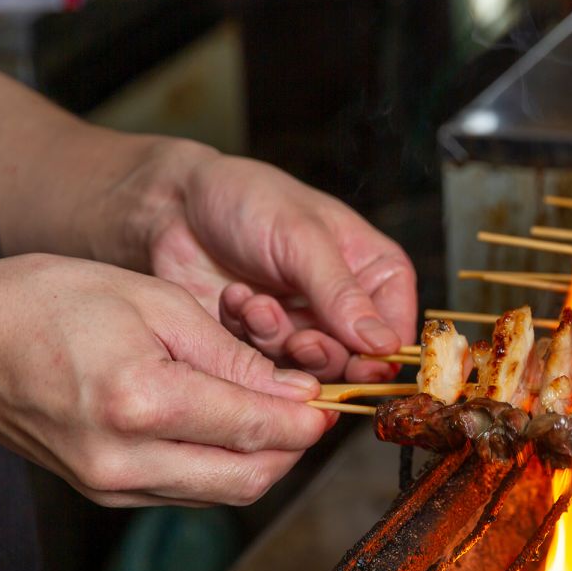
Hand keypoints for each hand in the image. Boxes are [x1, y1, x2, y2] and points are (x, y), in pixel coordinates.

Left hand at [0, 67, 415, 381]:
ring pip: (310, 371)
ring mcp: (302, 328)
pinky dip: (249, 340)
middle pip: (356, 362)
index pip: (398, 327)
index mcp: (372, 271)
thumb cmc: (244, 199)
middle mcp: (343, 307)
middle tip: (298, 336)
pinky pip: (268, 370)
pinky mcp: (261, 348)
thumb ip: (341, 293)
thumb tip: (384, 345)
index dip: (383, 352)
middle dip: (323, 352)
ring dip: (279, 341)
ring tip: (253, 303)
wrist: (173, 207)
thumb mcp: (301, 237)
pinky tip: (234, 303)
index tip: (365, 362)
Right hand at [0, 254, 330, 506]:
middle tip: (311, 412)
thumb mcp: (152, 301)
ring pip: (221, 493)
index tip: (330, 403)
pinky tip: (230, 429)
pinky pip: (187, 490)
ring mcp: (111, 486)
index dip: (304, 420)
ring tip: (277, 416)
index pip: (252, 428)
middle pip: (246, 479)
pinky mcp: (105, 493)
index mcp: (139, 401)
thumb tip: (292, 391)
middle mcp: (125, 460)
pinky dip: (221, 465)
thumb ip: (229, 354)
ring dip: (261, 460)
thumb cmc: (47, 303)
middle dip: (292, 449)